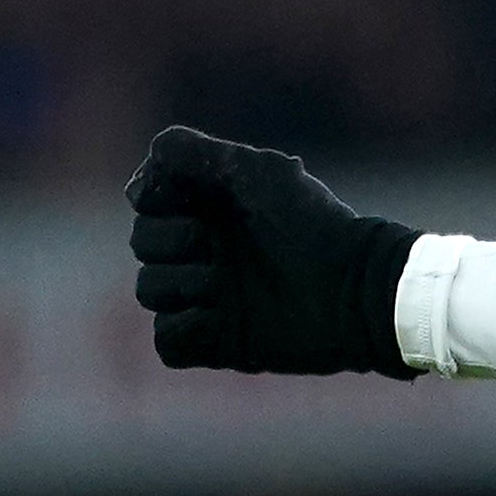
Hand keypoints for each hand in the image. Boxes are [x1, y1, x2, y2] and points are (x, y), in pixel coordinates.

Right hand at [125, 126, 420, 376]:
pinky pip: (169, 342)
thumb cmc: (312, 225)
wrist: (354, 292)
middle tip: (213, 246)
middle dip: (170, 240)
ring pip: (148, 291)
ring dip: (180, 284)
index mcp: (208, 208)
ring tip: (222, 286)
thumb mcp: (257, 172)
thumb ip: (192, 153)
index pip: (144, 200)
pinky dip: (185, 330)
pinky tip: (219, 319)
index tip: (191, 200)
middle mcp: (204, 252)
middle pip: (142, 242)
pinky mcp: (218, 342)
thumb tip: (145, 163)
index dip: (156, 198)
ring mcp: (209, 300)